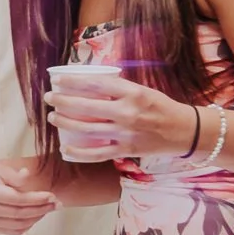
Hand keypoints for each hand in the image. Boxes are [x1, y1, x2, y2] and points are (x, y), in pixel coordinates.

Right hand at [0, 159, 58, 234]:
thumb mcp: (4, 169)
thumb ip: (16, 174)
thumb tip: (26, 174)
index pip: (18, 199)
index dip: (37, 199)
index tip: (52, 196)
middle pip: (20, 213)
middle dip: (41, 209)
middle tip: (56, 203)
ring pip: (20, 225)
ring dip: (37, 217)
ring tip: (49, 208)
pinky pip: (15, 231)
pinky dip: (29, 224)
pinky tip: (38, 215)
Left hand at [44, 74, 197, 163]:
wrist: (184, 130)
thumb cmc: (160, 106)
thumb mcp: (141, 90)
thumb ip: (117, 89)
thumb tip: (88, 82)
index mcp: (132, 92)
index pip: (95, 84)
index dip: (73, 82)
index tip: (57, 81)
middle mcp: (128, 112)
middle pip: (87, 107)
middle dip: (62, 102)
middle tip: (49, 98)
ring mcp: (126, 134)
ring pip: (88, 130)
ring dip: (65, 123)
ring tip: (52, 118)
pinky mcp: (126, 151)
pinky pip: (98, 153)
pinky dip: (79, 152)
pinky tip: (65, 148)